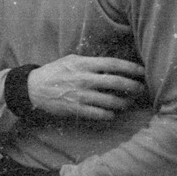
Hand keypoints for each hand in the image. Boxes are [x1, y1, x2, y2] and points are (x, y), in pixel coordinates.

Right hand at [27, 55, 145, 119]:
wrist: (33, 88)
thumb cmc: (54, 72)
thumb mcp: (70, 60)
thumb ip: (90, 62)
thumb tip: (111, 65)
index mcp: (83, 64)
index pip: (113, 64)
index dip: (131, 67)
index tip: (142, 71)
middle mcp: (84, 79)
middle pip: (117, 82)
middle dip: (133, 86)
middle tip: (141, 89)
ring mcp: (81, 95)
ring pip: (112, 101)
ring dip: (124, 103)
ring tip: (127, 103)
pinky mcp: (77, 109)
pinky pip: (101, 114)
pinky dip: (110, 114)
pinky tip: (111, 113)